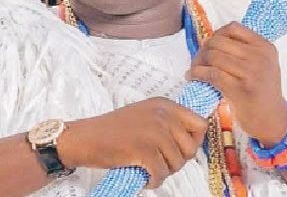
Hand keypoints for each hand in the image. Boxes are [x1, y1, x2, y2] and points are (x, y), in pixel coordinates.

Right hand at [57, 97, 207, 187]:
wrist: (87, 137)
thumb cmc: (114, 130)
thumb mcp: (146, 115)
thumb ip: (168, 122)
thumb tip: (193, 140)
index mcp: (165, 105)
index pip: (200, 124)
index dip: (194, 141)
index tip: (180, 149)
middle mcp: (163, 115)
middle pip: (191, 148)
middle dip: (178, 161)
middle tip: (161, 162)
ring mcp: (155, 132)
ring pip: (177, 163)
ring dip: (165, 171)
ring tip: (149, 167)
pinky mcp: (146, 150)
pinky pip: (162, 174)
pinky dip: (154, 181)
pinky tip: (144, 176)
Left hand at [186, 21, 286, 146]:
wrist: (274, 121)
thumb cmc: (262, 92)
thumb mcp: (261, 65)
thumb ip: (242, 51)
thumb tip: (211, 41)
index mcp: (265, 46)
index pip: (233, 28)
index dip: (216, 36)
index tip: (209, 48)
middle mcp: (260, 56)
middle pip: (219, 41)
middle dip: (203, 50)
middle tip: (197, 62)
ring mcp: (252, 72)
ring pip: (213, 56)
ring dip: (198, 63)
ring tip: (194, 71)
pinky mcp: (241, 89)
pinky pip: (212, 74)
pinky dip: (198, 73)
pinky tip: (193, 77)